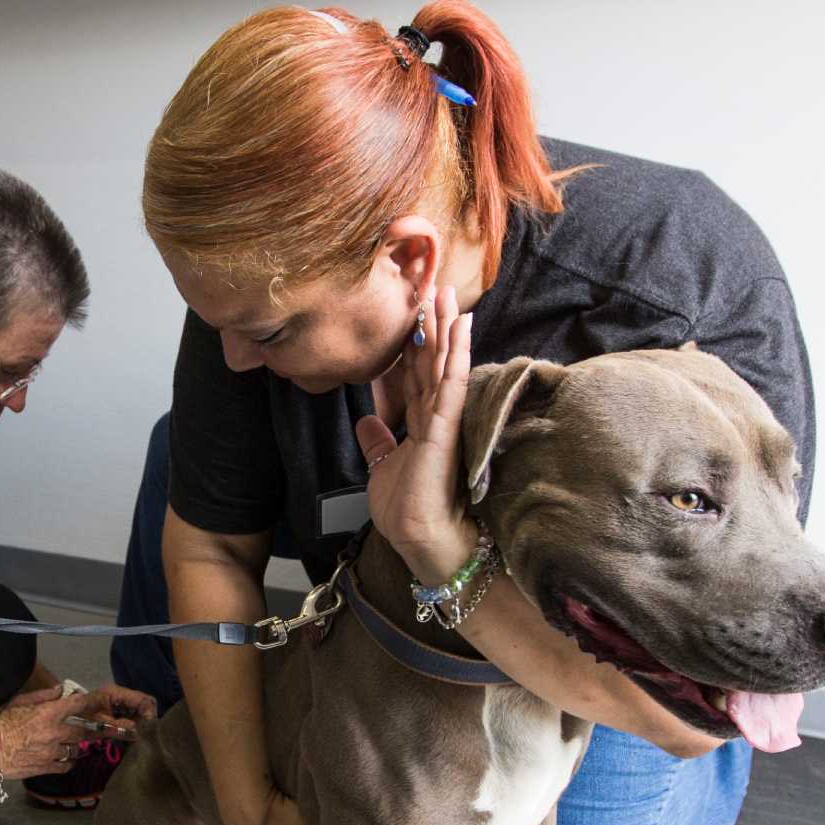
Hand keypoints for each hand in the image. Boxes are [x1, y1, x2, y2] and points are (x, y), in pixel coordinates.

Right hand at [0, 684, 127, 779]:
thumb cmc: (0, 723)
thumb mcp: (19, 702)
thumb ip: (43, 696)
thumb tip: (60, 690)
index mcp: (48, 714)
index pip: (79, 705)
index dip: (90, 702)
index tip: (95, 703)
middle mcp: (54, 733)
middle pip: (82, 732)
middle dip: (85, 730)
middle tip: (85, 729)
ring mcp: (51, 752)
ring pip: (75, 750)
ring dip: (74, 746)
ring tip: (69, 744)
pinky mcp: (46, 767)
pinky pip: (66, 766)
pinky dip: (68, 761)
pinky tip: (65, 758)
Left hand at [68, 683, 156, 740]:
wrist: (64, 718)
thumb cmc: (80, 718)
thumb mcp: (101, 723)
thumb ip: (120, 727)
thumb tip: (139, 732)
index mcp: (116, 693)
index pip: (144, 700)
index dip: (149, 713)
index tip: (148, 729)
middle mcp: (120, 695)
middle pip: (144, 705)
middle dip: (146, 719)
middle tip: (145, 735)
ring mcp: (119, 703)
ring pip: (139, 712)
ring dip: (141, 724)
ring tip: (140, 737)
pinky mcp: (117, 712)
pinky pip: (132, 717)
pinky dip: (135, 726)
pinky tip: (133, 735)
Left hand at [357, 284, 477, 583]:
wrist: (417, 537)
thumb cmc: (406, 510)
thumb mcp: (381, 469)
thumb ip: (378, 442)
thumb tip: (364, 422)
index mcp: (419, 424)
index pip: (416, 375)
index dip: (415, 344)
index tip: (413, 313)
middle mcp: (434, 417)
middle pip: (433, 361)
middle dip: (434, 325)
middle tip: (436, 287)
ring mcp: (443, 420)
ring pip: (446, 364)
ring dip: (447, 328)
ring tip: (449, 294)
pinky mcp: (446, 428)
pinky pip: (451, 383)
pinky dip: (455, 354)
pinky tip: (460, 327)